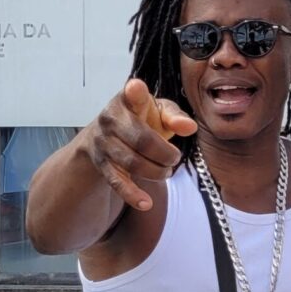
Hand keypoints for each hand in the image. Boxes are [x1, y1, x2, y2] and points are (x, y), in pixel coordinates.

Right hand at [78, 78, 196, 210]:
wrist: (106, 133)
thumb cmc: (141, 118)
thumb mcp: (159, 111)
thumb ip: (175, 117)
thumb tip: (190, 128)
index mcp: (128, 99)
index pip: (131, 93)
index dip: (134, 92)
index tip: (136, 88)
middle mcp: (111, 118)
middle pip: (141, 139)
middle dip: (164, 153)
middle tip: (175, 157)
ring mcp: (103, 141)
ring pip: (131, 162)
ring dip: (155, 171)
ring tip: (166, 171)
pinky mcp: (101, 163)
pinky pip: (116, 181)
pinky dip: (131, 194)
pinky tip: (146, 203)